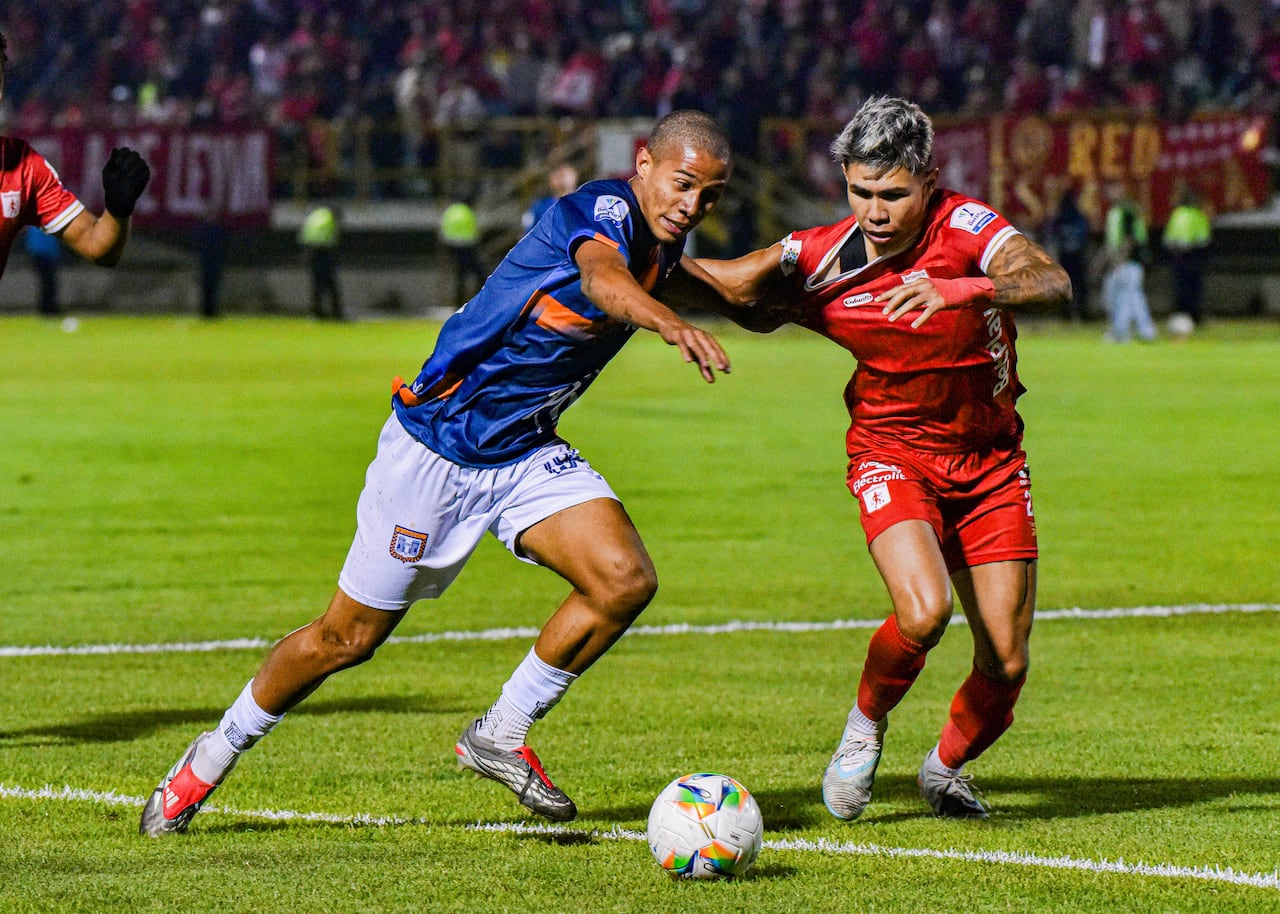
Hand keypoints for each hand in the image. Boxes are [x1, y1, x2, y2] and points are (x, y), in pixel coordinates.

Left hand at [102, 147, 151, 218]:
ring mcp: (140, 168)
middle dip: (128, 162)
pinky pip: (146, 172)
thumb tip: (115, 149)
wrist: (119, 200)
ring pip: (141, 162)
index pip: (125, 150)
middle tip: (122, 171)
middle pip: (134, 154)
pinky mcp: (146, 176)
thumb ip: (112, 160)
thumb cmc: (111, 185)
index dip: (122, 156)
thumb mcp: (108, 172)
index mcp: (122, 158)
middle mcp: (132, 162)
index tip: (117, 165)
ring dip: (133, 170)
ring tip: (127, 178)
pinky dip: (139, 176)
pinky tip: (132, 182)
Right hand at [657, 319, 730, 382]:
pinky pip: (682, 344)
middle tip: (721, 368)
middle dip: (716, 357)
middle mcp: (700, 335)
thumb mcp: (696, 354)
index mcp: (707, 339)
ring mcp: (688, 334)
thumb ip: (704, 367)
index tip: (728, 371)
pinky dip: (685, 351)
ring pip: (696, 345)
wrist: (669, 323)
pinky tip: (688, 360)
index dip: (723, 360)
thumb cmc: (686, 340)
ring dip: (701, 355)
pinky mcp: (677, 335)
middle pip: (709, 347)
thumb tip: (712, 381)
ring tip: (706, 365)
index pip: (717, 349)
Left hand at [879, 276, 994, 327]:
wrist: (963, 289)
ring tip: (892, 319)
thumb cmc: (943, 290)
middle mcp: (924, 286)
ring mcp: (932, 293)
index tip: (876, 300)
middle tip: (883, 312)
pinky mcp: (940, 302)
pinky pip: (927, 311)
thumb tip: (900, 301)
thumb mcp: (928, 288)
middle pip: (903, 293)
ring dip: (901, 311)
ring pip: (913, 302)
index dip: (888, 294)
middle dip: (892, 303)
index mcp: (919, 282)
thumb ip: (915, 292)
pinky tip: (913, 326)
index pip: (900, 287)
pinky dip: (920, 319)